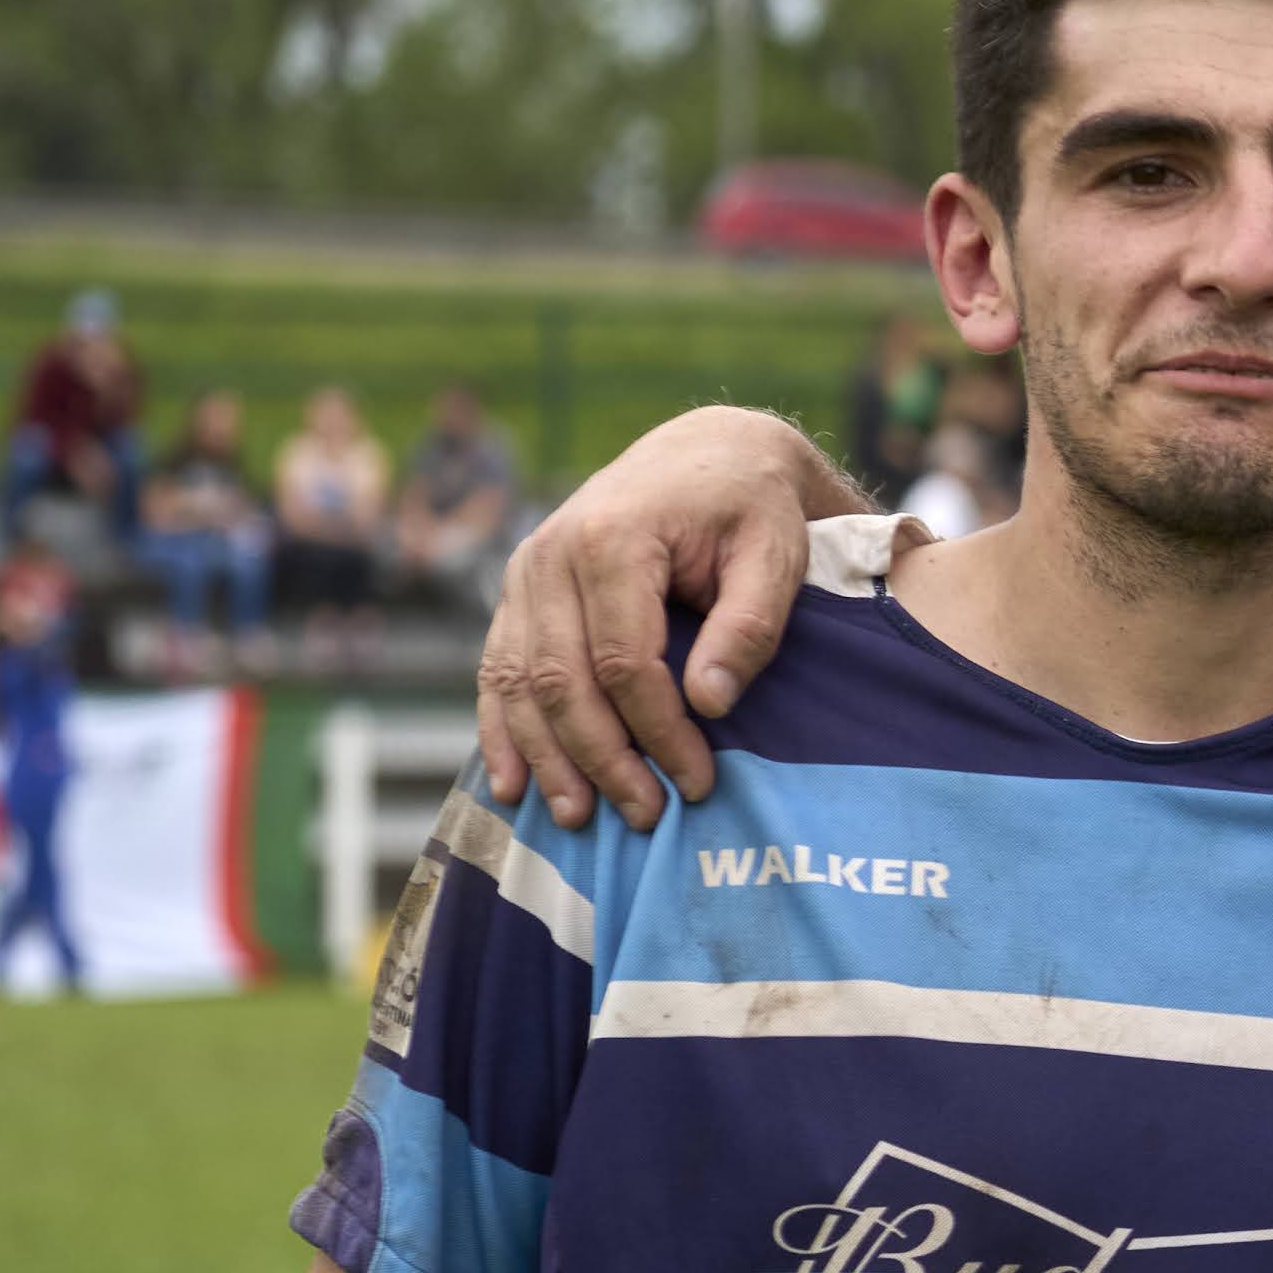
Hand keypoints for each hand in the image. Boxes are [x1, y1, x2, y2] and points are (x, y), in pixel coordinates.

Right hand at [475, 406, 857, 830]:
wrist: (707, 454)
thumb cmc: (750, 508)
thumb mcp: (775, 556)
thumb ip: (748, 626)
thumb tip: (708, 703)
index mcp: (615, 539)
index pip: (624, 662)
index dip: (658, 733)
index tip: (696, 784)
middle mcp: (553, 554)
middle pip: (561, 680)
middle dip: (602, 758)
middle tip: (645, 816)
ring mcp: (526, 572)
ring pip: (518, 682)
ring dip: (545, 757)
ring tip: (578, 818)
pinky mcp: (519, 591)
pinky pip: (496, 668)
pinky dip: (501, 729)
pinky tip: (511, 783)